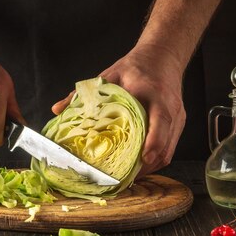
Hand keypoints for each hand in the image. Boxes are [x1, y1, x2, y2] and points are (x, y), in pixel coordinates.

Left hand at [52, 43, 185, 174]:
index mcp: (155, 94)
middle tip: (125, 178)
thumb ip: (83, 94)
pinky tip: (138, 166)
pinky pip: (169, 148)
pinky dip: (154, 160)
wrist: (162, 57)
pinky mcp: (178, 124)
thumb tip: (57, 109)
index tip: (143, 157)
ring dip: (150, 166)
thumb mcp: (109, 75)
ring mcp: (178, 118)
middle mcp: (171, 108)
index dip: (154, 141)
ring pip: (168, 151)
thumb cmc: (136, 67)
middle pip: (166, 144)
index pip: (161, 120)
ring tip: (128, 177)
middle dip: (147, 165)